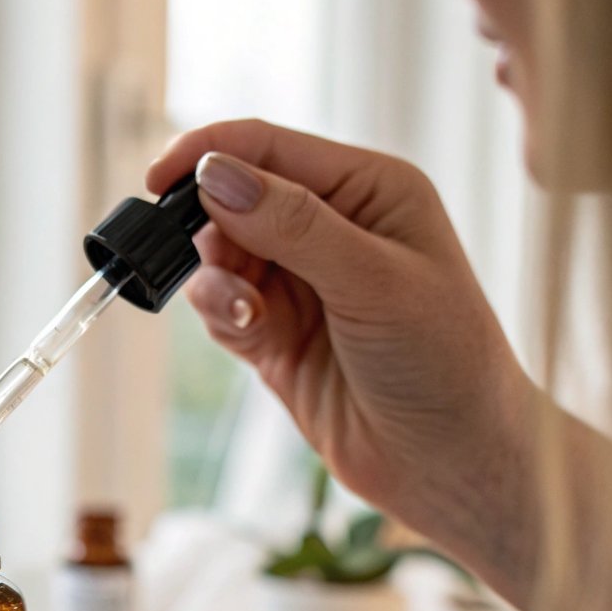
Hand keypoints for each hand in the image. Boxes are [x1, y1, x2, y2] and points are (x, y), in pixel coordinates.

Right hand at [148, 119, 533, 543]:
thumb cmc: (445, 362)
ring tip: (248, 315)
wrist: (451, 462)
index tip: (160, 179)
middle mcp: (330, 226)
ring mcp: (299, 282)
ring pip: (218, 255)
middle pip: (232, 197)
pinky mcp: (274, 334)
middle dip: (208, 227)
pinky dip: (218, 313)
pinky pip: (219, 305)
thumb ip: (294, 224)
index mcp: (368, 189)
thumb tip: (216, 174)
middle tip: (212, 262)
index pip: (270, 148)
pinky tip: (249, 332)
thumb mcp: (374, 281)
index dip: (209, 154)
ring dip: (216, 279)